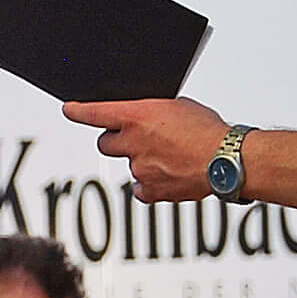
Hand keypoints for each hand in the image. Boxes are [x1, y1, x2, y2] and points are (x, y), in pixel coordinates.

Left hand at [62, 97, 231, 203]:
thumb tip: (141, 116)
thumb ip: (152, 110)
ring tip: (171, 155)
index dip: (77, 110)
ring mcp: (139, 168)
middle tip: (141, 139)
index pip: (94, 112)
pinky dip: (151, 183)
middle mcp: (133, 142)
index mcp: (138, 115)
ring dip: (142, 160)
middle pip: (105, 142)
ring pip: (128, 164)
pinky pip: (141, 187)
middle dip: (118, 140)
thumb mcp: (178, 106)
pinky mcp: (150, 190)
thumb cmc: (209, 131)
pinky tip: (171, 173)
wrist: (227, 161)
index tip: (69, 109)